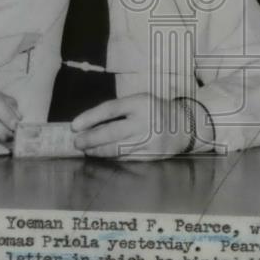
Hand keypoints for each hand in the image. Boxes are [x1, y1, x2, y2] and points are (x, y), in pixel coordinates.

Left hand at [71, 94, 188, 160]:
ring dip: (98, 151)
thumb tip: (90, 124)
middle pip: (111, 133)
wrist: (185, 124)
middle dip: (90, 139)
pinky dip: (112, 158)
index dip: (90, 117)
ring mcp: (149, 139)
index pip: (110, 109)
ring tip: (87, 150)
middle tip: (77, 143)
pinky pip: (126, 158)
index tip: (74, 126)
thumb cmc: (155, 111)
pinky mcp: (152, 154)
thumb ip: (119, 110)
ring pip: (117, 149)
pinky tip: (103, 156)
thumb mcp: (140, 101)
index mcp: (140, 102)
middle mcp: (144, 121)